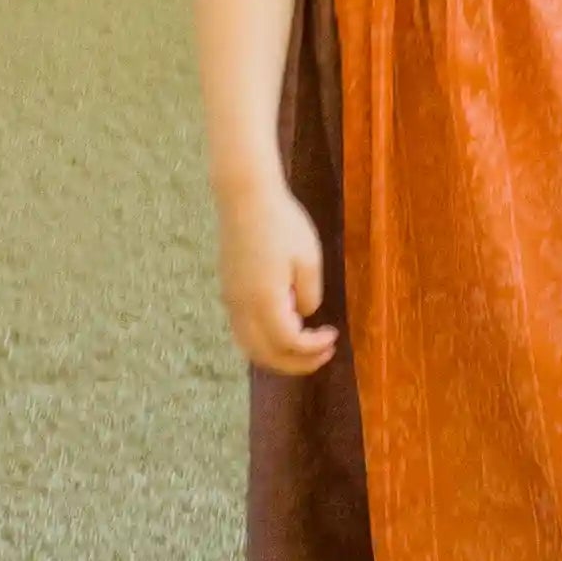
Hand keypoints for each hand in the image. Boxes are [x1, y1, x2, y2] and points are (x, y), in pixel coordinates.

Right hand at [215, 182, 339, 375]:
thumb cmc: (282, 223)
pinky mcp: (228, 291)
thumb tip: (303, 313)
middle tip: (322, 356)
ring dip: (277, 356)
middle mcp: (243, 307)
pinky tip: (283, 330)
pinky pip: (243, 331)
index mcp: (265, 301)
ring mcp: (231, 300)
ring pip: (249, 347)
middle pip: (265, 355)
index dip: (313, 348)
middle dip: (296, 363)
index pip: (289, 343)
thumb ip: (309, 294)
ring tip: (303, 350)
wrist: (245, 197)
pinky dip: (263, 342)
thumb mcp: (308, 258)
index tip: (333, 336)